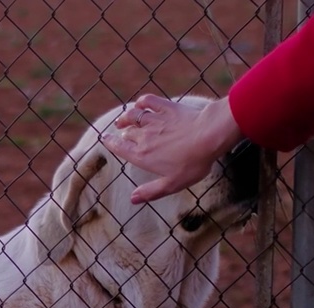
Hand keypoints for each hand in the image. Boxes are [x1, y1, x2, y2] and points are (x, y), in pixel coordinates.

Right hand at [101, 94, 244, 203]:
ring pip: (133, 115)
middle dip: (122, 132)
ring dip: (126, 116)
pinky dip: (141, 102)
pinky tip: (140, 103)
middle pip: (127, 132)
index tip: (104, 139)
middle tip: (122, 132)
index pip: (119, 147)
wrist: (209, 136)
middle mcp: (144, 137)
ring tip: (123, 119)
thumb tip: (132, 199)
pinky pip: (148, 101)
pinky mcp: (166, 108)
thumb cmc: (193, 162)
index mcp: (142, 155)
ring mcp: (155, 120)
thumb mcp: (172, 184)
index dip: (110, 143)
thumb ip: (151, 191)